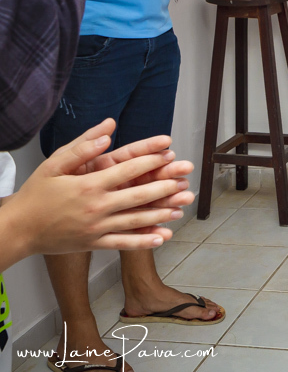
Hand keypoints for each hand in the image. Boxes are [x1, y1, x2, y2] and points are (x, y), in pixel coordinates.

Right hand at [4, 119, 194, 255]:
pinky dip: (143, 242)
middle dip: (165, 187)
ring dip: (161, 214)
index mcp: (88, 185)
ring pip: (135, 221)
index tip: (170, 154)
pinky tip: (162, 237)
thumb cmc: (36, 194)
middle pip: (138, 196)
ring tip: (181, 208)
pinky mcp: (93, 244)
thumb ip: (83, 146)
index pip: (127, 169)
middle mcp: (95, 207)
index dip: (151, 161)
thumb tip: (108, 128)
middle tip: (185, 181)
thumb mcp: (54, 164)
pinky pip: (122, 243)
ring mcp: (96, 227)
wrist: (17, 229)